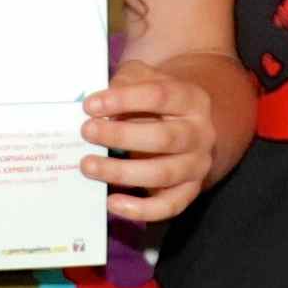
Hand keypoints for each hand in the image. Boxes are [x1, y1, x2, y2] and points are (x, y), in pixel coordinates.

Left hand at [82, 65, 224, 223]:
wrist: (186, 124)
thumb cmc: (156, 100)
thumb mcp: (145, 78)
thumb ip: (125, 81)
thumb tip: (99, 104)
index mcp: (192, 100)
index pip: (160, 95)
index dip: (124, 100)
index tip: (90, 105)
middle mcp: (200, 134)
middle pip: (163, 138)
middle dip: (121, 136)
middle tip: (87, 132)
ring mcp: (197, 165)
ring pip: (163, 174)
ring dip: (122, 172)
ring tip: (89, 166)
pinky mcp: (189, 191)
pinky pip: (169, 206)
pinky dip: (140, 210)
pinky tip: (112, 202)